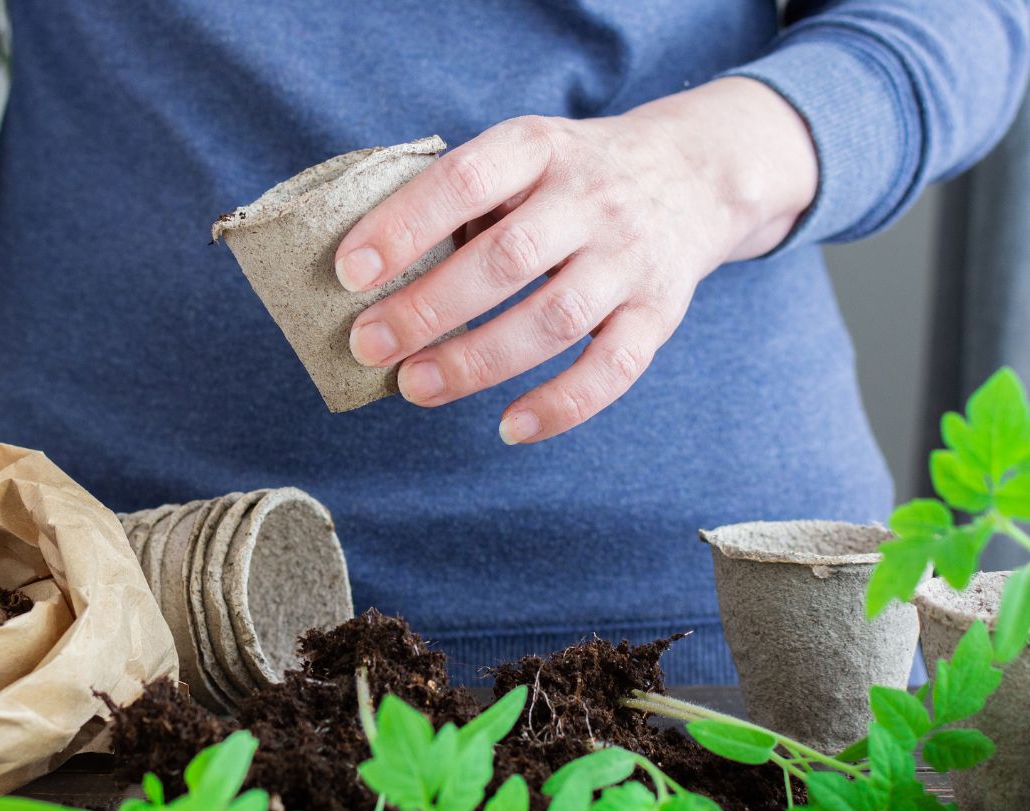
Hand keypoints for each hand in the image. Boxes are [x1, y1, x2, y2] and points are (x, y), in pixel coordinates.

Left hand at [335, 78, 816, 443]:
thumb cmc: (573, 176)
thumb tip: (375, 276)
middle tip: (366, 344)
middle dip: (428, 309)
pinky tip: (509, 428)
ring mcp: (630, 259)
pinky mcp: (660, 313)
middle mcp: (592, 199)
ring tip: (415, 387)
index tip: (349, 272)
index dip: (404, 227)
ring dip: (477, 361)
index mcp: (540, 148)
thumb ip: (464, 199)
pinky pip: (612, 369)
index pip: (466, 180)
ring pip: (554, 320)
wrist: (695, 174)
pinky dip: (561, 406)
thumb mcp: (525, 153)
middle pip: (506, 260)